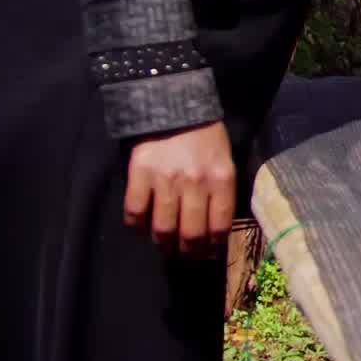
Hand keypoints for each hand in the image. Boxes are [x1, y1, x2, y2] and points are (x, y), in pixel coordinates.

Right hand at [124, 120, 235, 257]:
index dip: (213, 247)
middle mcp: (195, 182)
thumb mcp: (226, 160)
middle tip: (184, 253)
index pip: (219, 226)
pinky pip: (135, 212)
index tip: (208, 252)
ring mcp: (166, 179)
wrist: (176, 106)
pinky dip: (137, 226)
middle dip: (188, 252)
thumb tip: (217, 230)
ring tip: (164, 245)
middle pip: (191, 234)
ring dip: (163, 244)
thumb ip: (223, 192)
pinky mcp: (140, 173)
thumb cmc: (205, 136)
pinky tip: (142, 227)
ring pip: (163, 228)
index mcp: (221, 178)